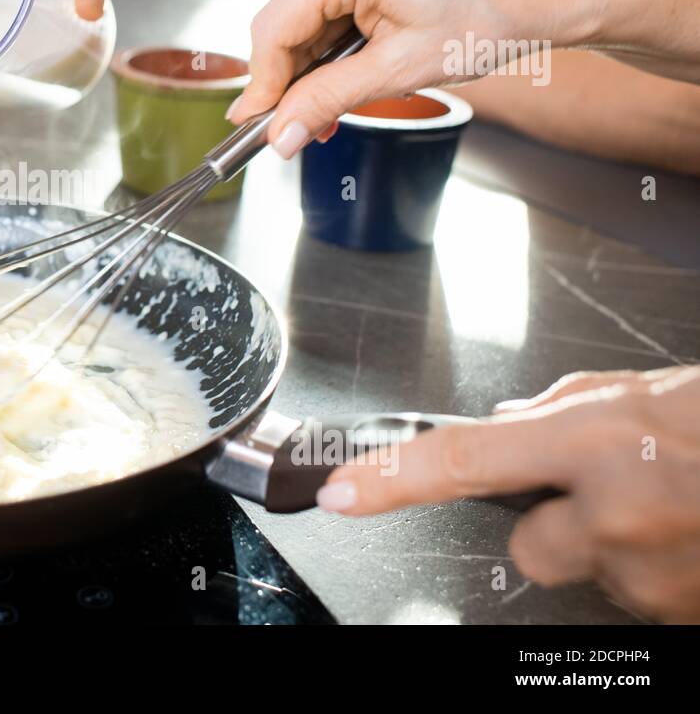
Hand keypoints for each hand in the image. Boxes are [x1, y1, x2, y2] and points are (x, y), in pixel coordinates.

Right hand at [230, 0, 595, 157]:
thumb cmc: (492, 17)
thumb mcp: (402, 70)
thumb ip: (329, 101)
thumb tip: (282, 134)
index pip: (274, 29)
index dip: (262, 85)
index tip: (257, 126)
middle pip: (286, 23)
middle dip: (290, 82)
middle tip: (297, 131)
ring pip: (306, 18)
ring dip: (313, 68)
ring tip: (331, 113)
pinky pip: (330, 5)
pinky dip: (333, 46)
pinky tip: (349, 76)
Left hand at [316, 365, 699, 621]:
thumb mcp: (646, 390)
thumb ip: (565, 408)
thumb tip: (510, 423)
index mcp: (596, 438)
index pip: (464, 460)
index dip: (392, 479)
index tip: (341, 493)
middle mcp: (615, 513)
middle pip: (527, 546)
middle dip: (555, 524)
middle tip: (618, 490)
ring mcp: (652, 575)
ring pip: (590, 574)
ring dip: (618, 548)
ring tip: (678, 507)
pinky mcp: (681, 616)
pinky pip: (638, 598)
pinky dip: (659, 572)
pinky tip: (696, 534)